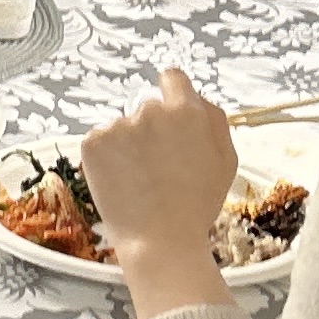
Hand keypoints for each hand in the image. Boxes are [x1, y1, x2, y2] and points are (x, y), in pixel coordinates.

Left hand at [81, 70, 238, 286]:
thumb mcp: (226, 161)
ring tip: (139, 181)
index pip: (172, 78)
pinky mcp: (92, 143)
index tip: (169, 114)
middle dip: (152, 128)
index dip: (172, 95)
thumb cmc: (197, 206)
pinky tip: (121, 183)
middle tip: (158, 165)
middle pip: (148, 107)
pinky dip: (107, 159)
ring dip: (128, 145)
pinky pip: (101, 142)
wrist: (160, 240)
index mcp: (186, 111)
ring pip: (123, 127)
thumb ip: (215, 120)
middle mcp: (149, 110)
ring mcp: (117, 125)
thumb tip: (197, 98)